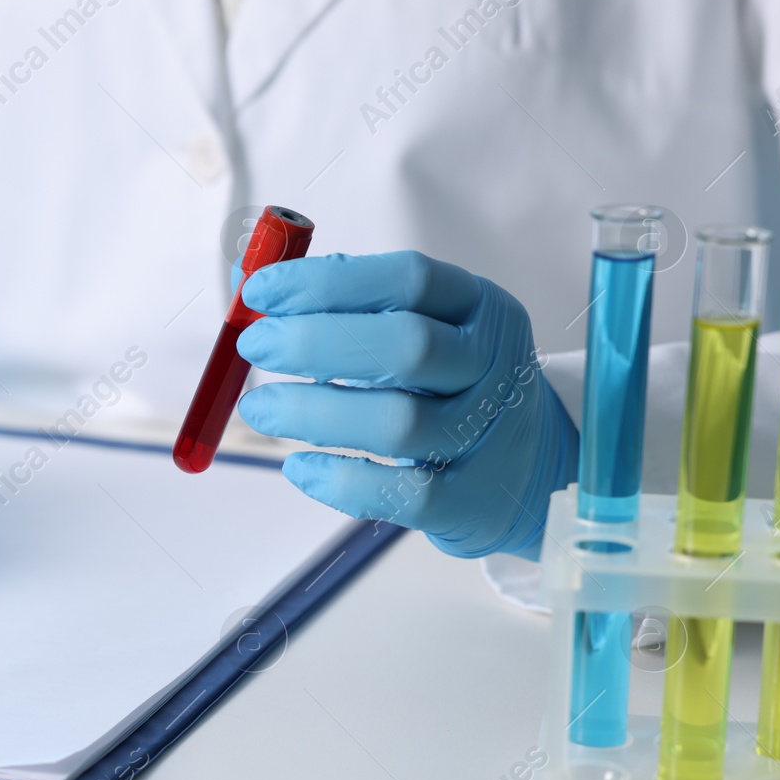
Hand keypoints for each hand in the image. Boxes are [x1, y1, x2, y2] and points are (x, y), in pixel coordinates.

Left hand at [235, 251, 577, 558]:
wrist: (529, 465)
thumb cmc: (446, 385)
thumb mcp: (420, 326)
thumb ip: (342, 304)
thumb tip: (250, 282)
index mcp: (479, 307)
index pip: (408, 280)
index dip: (326, 282)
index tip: (260, 290)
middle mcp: (492, 366)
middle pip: (406, 347)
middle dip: (315, 343)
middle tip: (256, 346)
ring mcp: (488, 435)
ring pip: (398, 425)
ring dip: (313, 413)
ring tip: (260, 409)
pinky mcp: (471, 500)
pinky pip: (402, 494)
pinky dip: (340, 482)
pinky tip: (299, 468)